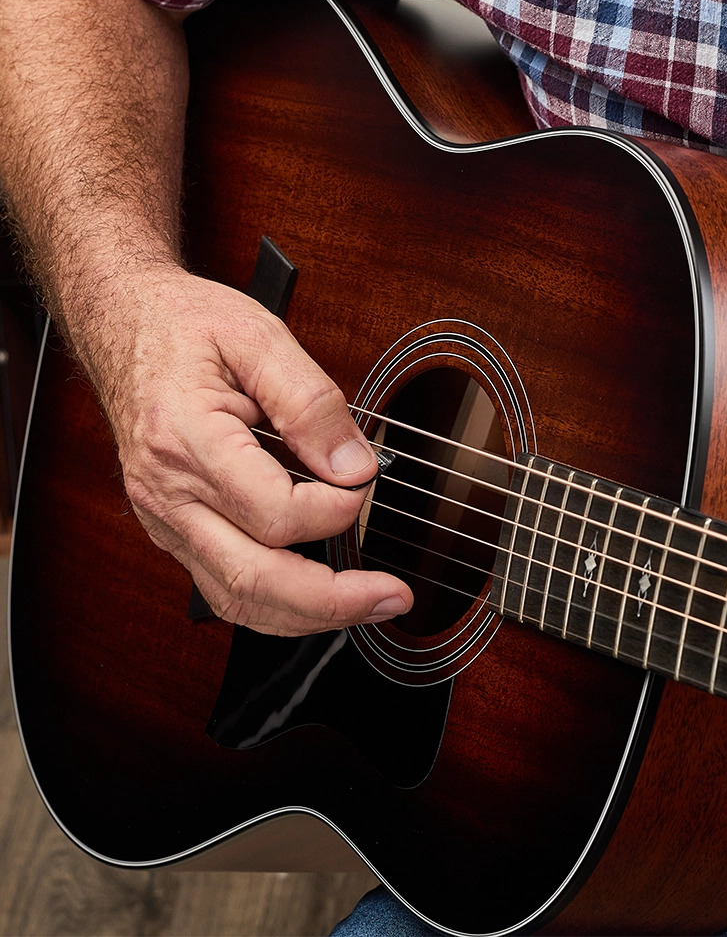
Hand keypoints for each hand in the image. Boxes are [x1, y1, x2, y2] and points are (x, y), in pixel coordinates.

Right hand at [97, 267, 412, 635]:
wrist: (122, 322)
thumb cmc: (184, 324)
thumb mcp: (257, 335)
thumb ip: (310, 400)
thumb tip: (353, 464)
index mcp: (185, 440)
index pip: (272, 512)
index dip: (333, 508)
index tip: (365, 480)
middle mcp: (167, 492)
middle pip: (252, 578)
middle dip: (332, 600)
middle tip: (392, 596)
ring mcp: (164, 518)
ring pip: (235, 598)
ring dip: (307, 615)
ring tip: (368, 605)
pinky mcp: (172, 528)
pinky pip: (223, 586)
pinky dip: (275, 603)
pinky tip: (319, 597)